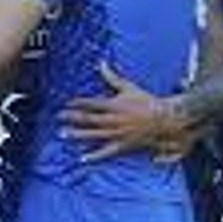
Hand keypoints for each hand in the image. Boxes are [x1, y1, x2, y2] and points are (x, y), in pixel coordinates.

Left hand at [57, 62, 183, 161]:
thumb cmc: (145, 102)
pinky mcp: (122, 146)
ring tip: (63, 134)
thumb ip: (111, 76)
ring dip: (77, 135)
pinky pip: (106, 152)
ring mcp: (117, 134)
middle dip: (72, 118)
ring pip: (93, 135)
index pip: (91, 103)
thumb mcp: (128, 87)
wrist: (163, 119)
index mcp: (114, 105)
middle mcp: (113, 120)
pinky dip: (94, 156)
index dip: (77, 103)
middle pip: (88, 119)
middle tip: (59, 117)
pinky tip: (82, 159)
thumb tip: (101, 62)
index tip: (66, 103)